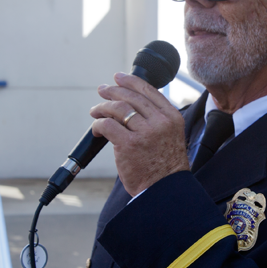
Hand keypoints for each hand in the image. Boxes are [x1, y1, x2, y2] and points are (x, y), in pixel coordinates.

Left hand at [90, 72, 189, 195]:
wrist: (164, 190)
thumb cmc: (164, 166)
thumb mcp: (170, 136)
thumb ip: (157, 119)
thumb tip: (132, 102)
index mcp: (172, 117)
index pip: (149, 90)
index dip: (130, 81)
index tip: (118, 77)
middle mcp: (160, 122)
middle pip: (131, 97)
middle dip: (113, 91)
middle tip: (102, 90)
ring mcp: (145, 133)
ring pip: (117, 109)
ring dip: (102, 107)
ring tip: (95, 110)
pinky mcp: (129, 145)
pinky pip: (107, 126)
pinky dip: (98, 124)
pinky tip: (96, 128)